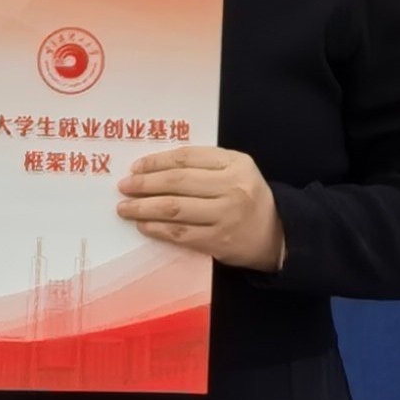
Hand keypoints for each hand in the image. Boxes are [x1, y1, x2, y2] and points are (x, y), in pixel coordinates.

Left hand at [118, 145, 286, 270]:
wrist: (276, 235)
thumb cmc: (247, 197)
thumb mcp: (236, 169)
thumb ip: (204, 164)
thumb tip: (155, 167)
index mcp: (235, 163)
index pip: (187, 157)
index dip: (156, 161)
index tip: (135, 167)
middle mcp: (232, 187)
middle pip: (178, 182)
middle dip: (145, 184)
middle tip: (123, 187)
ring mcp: (226, 215)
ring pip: (175, 208)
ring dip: (144, 207)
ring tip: (125, 208)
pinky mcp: (219, 241)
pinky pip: (180, 233)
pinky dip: (157, 228)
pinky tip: (143, 225)